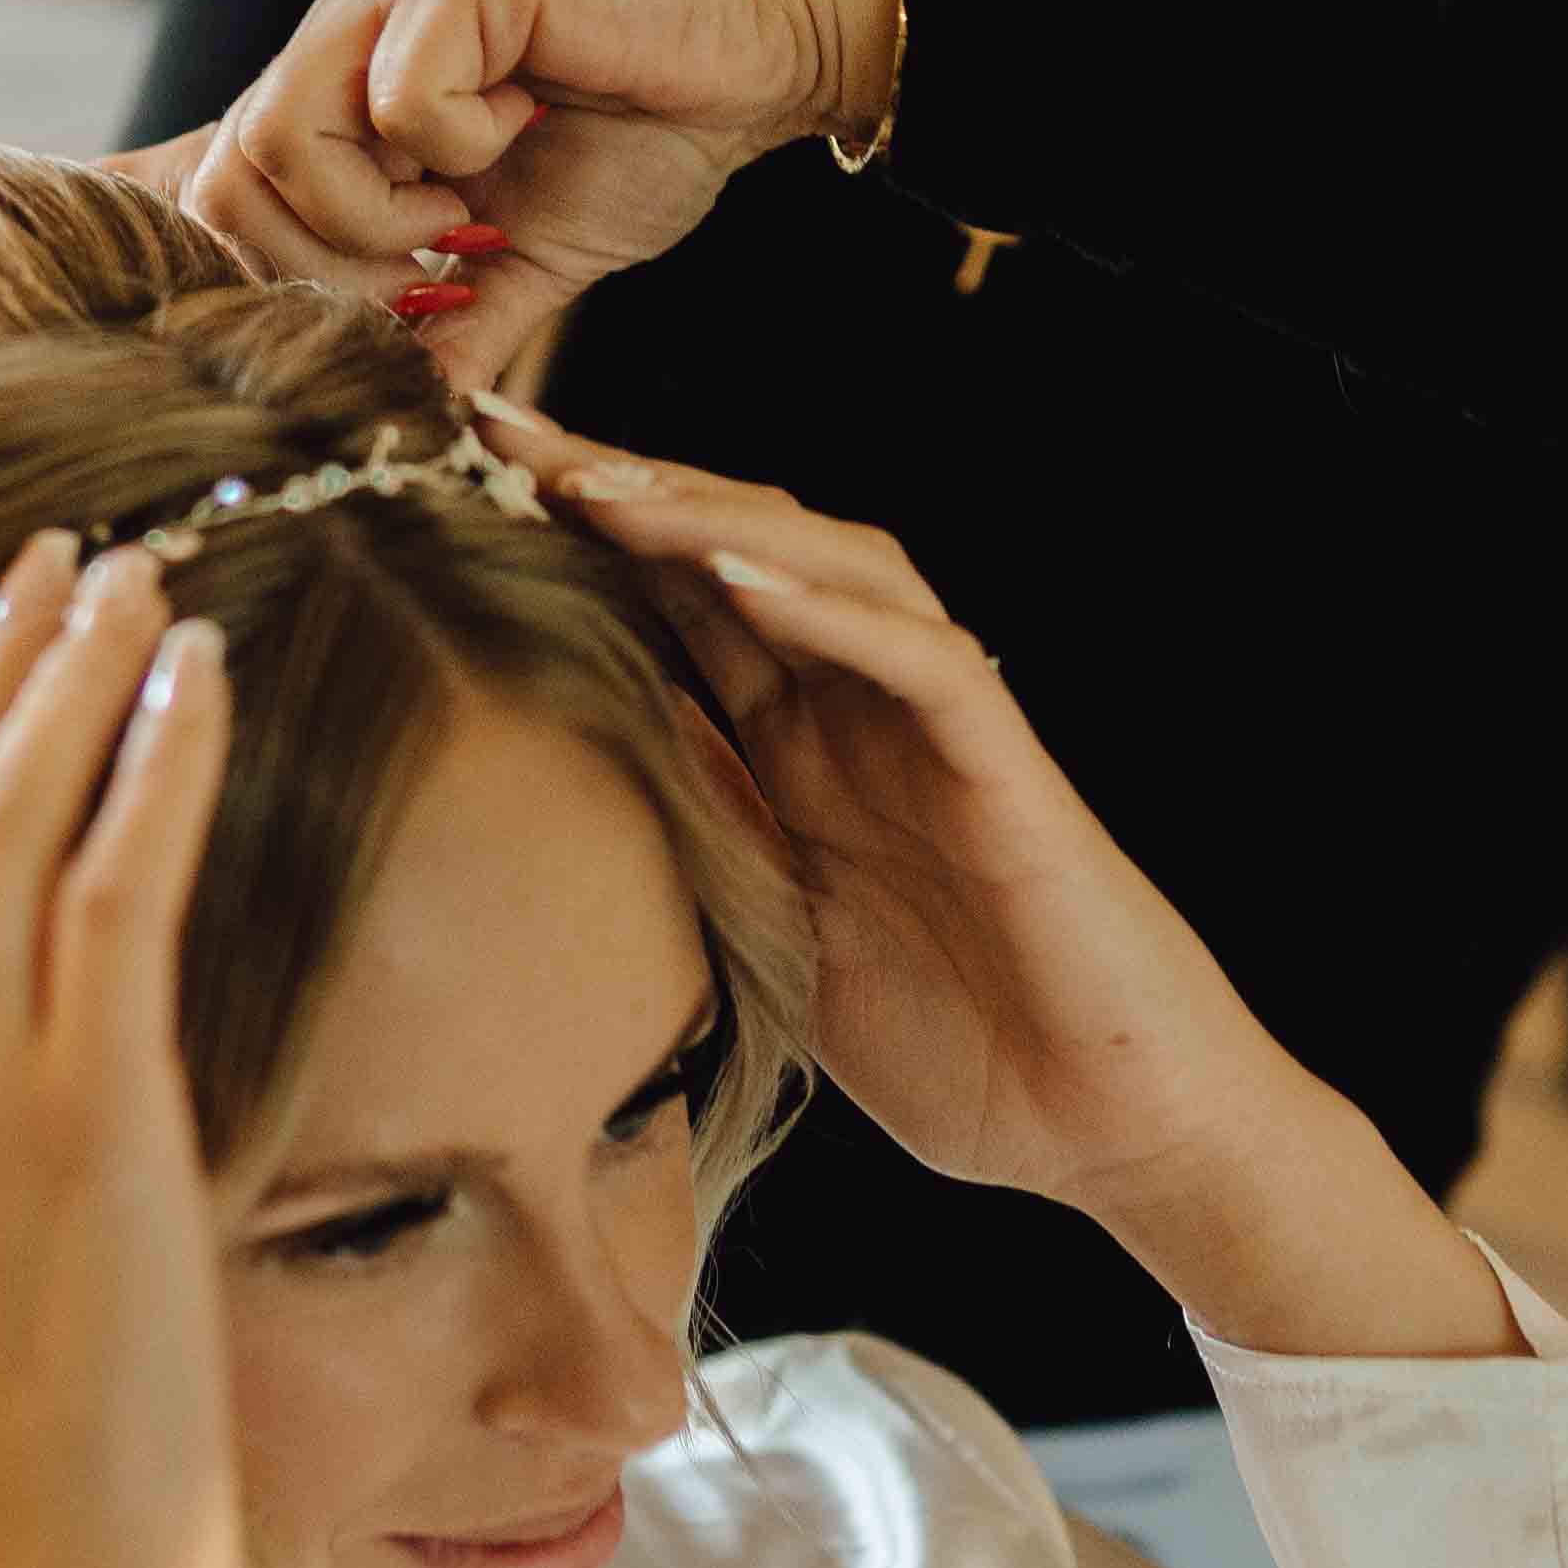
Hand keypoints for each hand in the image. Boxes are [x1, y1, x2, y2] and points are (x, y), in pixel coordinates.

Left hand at [114, 0, 904, 389]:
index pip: (220, 199)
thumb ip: (461, 330)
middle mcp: (345, 39)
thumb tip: (410, 426)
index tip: (396, 317)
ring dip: (373, 217)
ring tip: (465, 220)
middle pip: (225, 180)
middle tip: (424, 287)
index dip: (283, 285)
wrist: (767, 43)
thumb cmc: (654, 130)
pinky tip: (523, 131)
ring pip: (281, 136)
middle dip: (321, 270)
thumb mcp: (535, 261)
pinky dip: (455, 146)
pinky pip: (395, 96)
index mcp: (344, 98)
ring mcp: (392, 0)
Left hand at [483, 407, 1516, 1359]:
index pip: (677, 613)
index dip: (574, 548)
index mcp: (802, 757)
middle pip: (736, 554)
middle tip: (492, 433)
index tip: (451, 501)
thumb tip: (559, 814)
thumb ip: (702, 860)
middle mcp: (864, 717)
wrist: (1116, 1134)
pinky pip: (919, 660)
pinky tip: (739, 576)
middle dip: (618, 488)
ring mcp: (938, 732)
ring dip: (708, 519)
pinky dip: (831, 610)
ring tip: (594, 484)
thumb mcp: (778, 952)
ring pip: (826, 569)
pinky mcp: (1008, 771)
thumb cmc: (963, 1054)